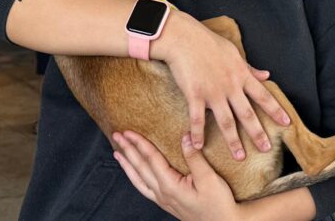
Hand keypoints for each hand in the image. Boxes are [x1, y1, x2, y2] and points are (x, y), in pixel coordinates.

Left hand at [114, 131, 239, 220]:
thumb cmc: (218, 203)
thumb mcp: (209, 178)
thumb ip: (195, 157)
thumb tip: (185, 137)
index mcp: (170, 185)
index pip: (151, 159)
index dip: (139, 144)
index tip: (129, 132)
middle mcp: (162, 193)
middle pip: (140, 168)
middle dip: (128, 150)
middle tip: (117, 135)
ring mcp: (163, 200)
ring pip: (139, 180)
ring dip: (127, 165)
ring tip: (117, 153)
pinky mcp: (167, 203)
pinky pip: (144, 188)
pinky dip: (136, 178)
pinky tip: (134, 174)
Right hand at [157, 12, 289, 159]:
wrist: (184, 38)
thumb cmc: (209, 43)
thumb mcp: (234, 53)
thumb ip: (250, 68)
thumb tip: (267, 75)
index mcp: (241, 76)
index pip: (263, 96)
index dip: (276, 111)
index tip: (287, 123)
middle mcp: (231, 86)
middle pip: (247, 114)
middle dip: (258, 133)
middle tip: (266, 149)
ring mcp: (213, 92)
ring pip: (226, 121)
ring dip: (233, 141)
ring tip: (239, 157)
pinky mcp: (195, 95)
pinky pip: (197, 118)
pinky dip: (198, 133)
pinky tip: (198, 146)